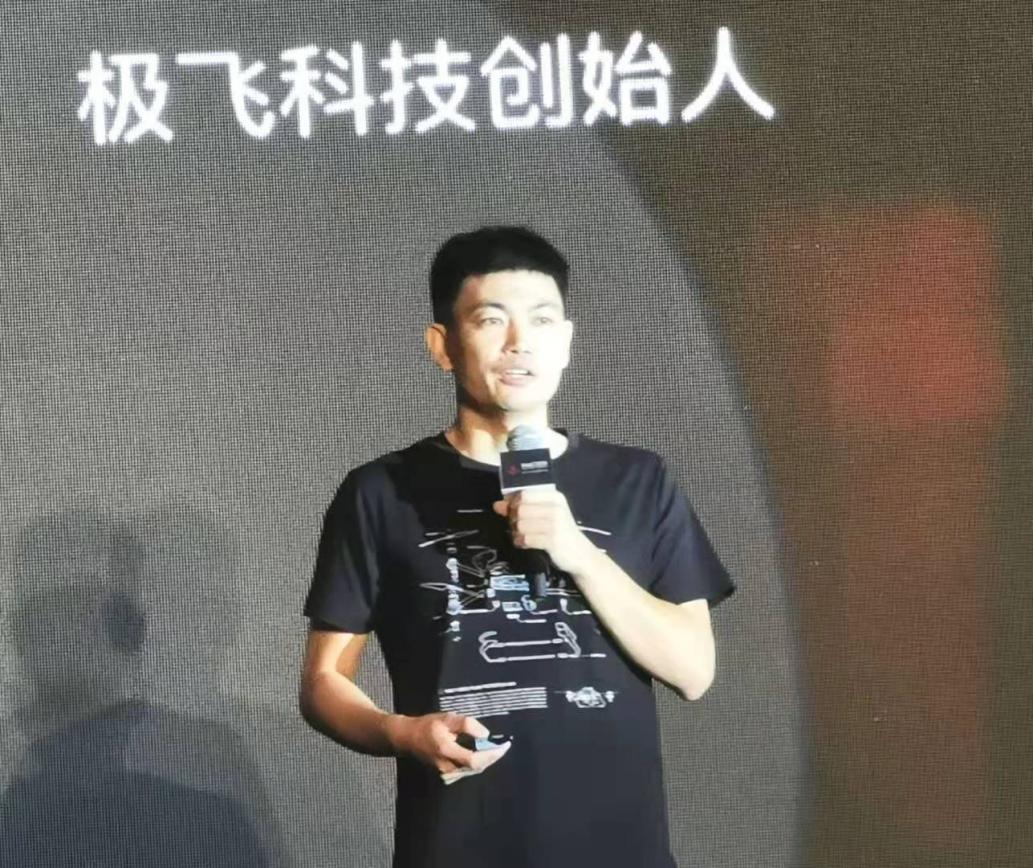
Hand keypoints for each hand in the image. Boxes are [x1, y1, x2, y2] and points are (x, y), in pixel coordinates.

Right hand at [387, 711, 507, 774]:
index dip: (491, 754)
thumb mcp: (447, 719)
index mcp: (447, 751)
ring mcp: (446, 772)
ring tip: (497, 748)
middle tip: (504, 746)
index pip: (475, 760)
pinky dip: (478, 761)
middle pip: (476, 767)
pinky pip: (467, 769)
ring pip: (473, 769)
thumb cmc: (427, 726)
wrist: (407, 738)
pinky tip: (484, 753)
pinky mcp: (447, 773)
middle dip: (492, 757)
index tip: (504, 746)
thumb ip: (466, 725)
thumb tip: (485, 734)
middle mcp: (447, 766)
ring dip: (486, 760)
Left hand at [492, 487, 595, 574]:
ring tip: (521, 536)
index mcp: (555, 497)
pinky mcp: (552, 540)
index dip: (512, 502)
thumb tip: (497, 505)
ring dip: (516, 533)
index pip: (524, 493)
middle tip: (516, 527)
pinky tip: (525, 544)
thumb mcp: (545, 515)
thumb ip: (521, 508)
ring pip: (521, 524)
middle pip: (520, 509)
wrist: (580, 554)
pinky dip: (521, 542)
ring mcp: (555, 524)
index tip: (511, 511)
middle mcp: (556, 507)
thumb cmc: (561, 532)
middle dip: (513, 519)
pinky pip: (526, 539)